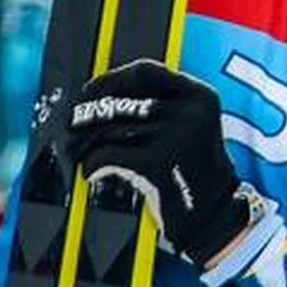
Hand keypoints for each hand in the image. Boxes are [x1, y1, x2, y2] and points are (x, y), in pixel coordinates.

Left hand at [64, 59, 258, 266]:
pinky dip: (91, 165)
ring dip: (86, 144)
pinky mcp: (156, 163)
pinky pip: (106, 156)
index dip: (111, 78)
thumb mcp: (192, 126)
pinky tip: (92, 172)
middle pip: (121, 102)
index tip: (90, 91)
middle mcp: (190, 112)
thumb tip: (101, 95)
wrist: (214, 214)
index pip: (146, 71)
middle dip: (88, 115)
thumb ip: (162, 105)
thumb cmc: (193, 170)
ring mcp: (175, 137)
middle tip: (72, 127)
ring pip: (110, 130)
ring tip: (80, 154)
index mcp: (200, 97)